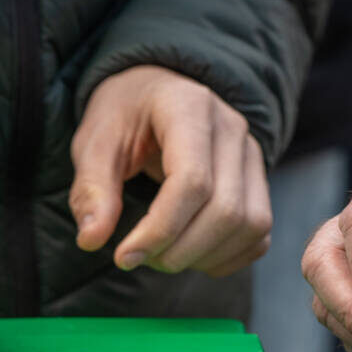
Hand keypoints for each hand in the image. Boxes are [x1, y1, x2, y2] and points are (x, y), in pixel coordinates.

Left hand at [69, 65, 272, 276]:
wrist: (154, 94)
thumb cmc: (123, 116)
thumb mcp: (94, 142)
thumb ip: (92, 188)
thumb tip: (91, 239)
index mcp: (189, 108)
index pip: (192, 182)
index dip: (160, 230)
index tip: (125, 256)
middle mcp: (231, 128)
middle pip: (225, 210)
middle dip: (179, 251)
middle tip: (139, 258)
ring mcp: (251, 155)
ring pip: (250, 225)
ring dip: (204, 257)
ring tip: (163, 256)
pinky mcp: (258, 181)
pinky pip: (259, 234)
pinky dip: (228, 258)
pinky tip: (191, 255)